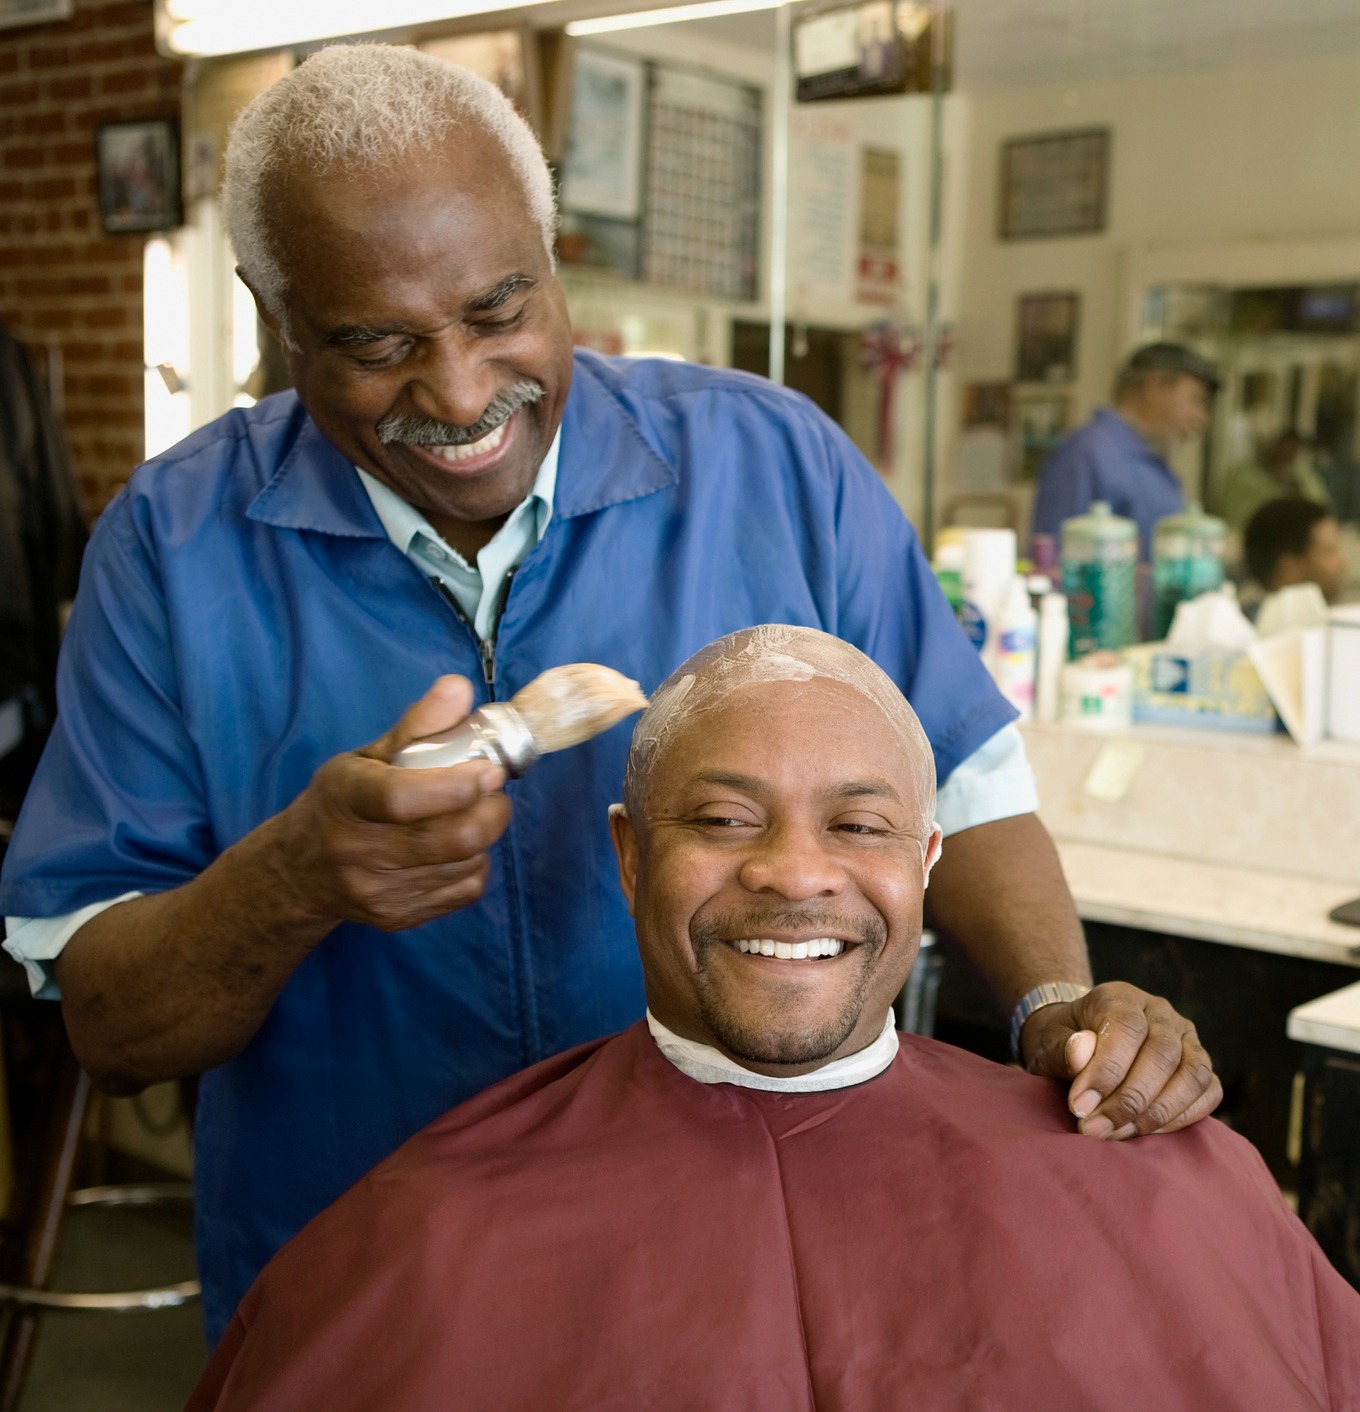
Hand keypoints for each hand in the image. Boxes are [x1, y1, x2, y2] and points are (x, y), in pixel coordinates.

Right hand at [273, 676, 511, 930]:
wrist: (299, 873)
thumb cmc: (341, 803)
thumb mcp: (368, 757)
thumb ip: (418, 724)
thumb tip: (459, 687)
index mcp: (347, 799)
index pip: (402, 799)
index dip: (455, 786)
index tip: (489, 770)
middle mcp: (360, 851)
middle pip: (452, 838)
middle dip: (491, 809)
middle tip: (491, 787)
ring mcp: (380, 891)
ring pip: (467, 863)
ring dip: (486, 833)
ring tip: (472, 812)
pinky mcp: (399, 918)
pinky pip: (467, 890)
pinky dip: (475, 863)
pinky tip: (457, 846)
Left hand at [1019, 982, 1221, 1138]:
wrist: (1078, 1041)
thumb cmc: (1063, 1042)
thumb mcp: (1048, 1040)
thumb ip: (1061, 1047)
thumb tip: (1081, 1052)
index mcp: (1120, 997)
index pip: (1126, 1027)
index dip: (1106, 1070)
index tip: (1079, 1107)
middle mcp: (1160, 1012)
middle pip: (1162, 1053)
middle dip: (1129, 1100)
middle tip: (1095, 1129)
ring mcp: (1186, 1038)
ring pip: (1192, 1074)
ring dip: (1156, 1112)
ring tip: (1117, 1133)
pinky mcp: (1200, 1064)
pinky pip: (1208, 1092)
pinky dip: (1182, 1117)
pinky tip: (1145, 1131)